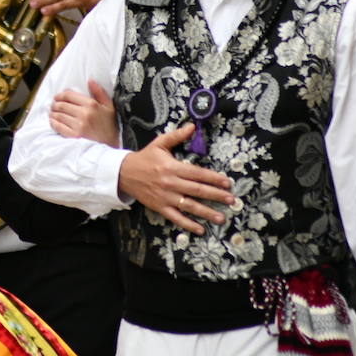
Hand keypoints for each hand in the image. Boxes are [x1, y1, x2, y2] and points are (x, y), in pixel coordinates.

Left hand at [50, 81, 118, 146]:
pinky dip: (53, 123)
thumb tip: (90, 80)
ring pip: (59, 115)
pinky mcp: (75, 136)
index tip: (57, 97)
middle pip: (62, 105)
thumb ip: (99, 92)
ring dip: (53, 113)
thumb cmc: (110, 124)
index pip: (69, 96)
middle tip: (53, 105)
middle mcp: (84, 114)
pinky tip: (53, 121)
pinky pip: (59, 127)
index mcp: (92, 104)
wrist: (113, 143)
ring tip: (52, 112)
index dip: (60, 95)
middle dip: (55, 104)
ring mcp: (79, 126)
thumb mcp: (109, 105)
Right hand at [116, 123, 233, 234]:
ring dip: (207, 213)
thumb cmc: (145, 158)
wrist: (123, 173)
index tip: (227, 183)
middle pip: (198, 190)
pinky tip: (201, 229)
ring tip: (221, 218)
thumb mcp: (160, 143)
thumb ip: (177, 135)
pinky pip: (176, 218)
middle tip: (231, 200)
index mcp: (172, 167)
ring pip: (190, 206)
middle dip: (216, 196)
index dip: (214, 178)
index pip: (198, 174)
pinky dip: (188, 224)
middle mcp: (171, 183)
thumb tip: (193, 126)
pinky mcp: (160, 207)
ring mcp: (166, 197)